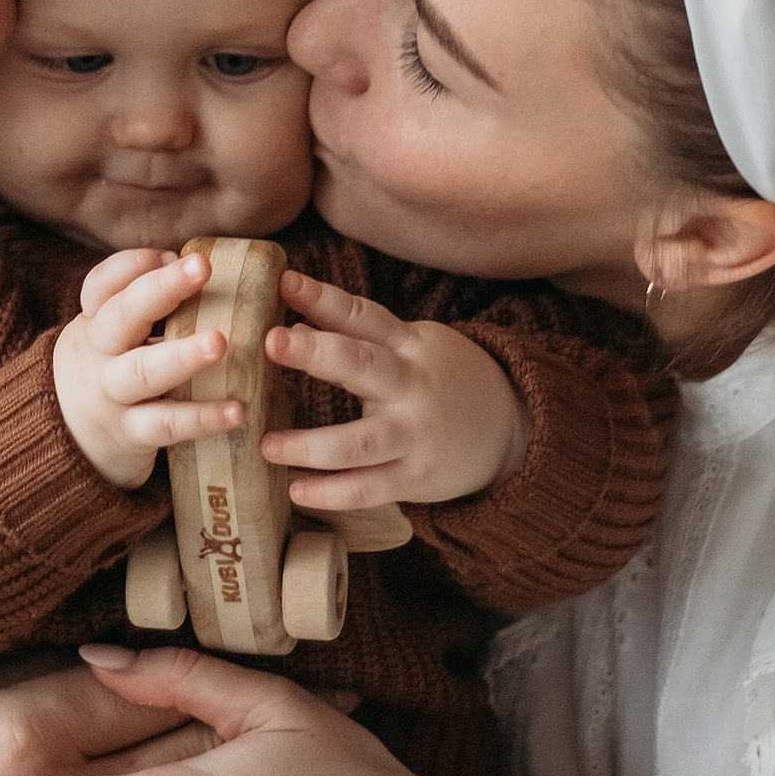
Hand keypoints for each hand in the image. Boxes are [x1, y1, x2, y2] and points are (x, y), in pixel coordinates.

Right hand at [52, 248, 240, 487]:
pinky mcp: (129, 434)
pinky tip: (236, 410)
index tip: (172, 254)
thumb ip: (149, 308)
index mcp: (94, 323)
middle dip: (161, 288)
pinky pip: (165, 425)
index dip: (135, 265)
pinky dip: (201, 417)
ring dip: (182, 356)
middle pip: (121, 315)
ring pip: (142, 372)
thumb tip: (203, 269)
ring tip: (219, 343)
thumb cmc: (110, 375)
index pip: (102, 284)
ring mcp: (110, 396)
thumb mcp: (112, 339)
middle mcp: (97, 355)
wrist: (68, 444)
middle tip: (203, 266)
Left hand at [260, 271, 528, 509]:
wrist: (508, 429)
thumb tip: (291, 321)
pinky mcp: (415, 478)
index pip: (362, 316)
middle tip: (272, 341)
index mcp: (407, 345)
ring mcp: (414, 435)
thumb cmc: (440, 379)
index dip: (324, 298)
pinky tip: (296, 490)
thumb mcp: (410, 347)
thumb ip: (356, 336)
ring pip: (360, 442)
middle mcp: (411, 386)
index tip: (285, 282)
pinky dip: (332, 493)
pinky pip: (369, 489)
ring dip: (310, 445)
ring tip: (267, 446)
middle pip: (362, 365)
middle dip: (317, 353)